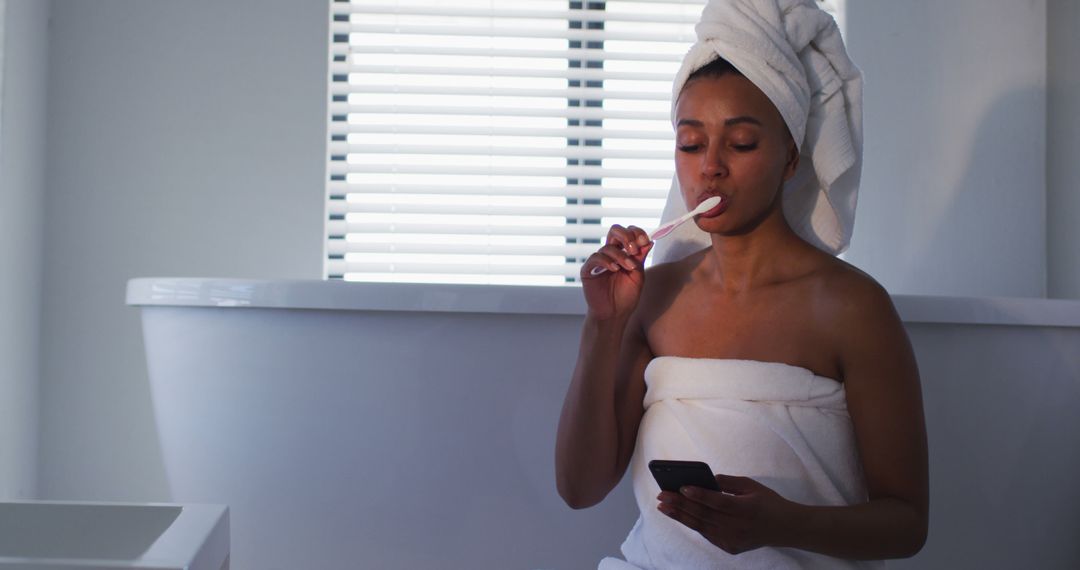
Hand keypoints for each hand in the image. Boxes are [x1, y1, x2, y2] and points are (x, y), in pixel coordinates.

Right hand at [580, 225, 652, 320]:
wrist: (614, 314)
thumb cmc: (626, 296)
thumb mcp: (638, 276)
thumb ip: (640, 259)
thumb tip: (649, 241)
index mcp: (623, 253)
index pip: (628, 233)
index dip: (637, 233)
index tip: (645, 241)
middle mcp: (610, 254)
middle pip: (615, 230)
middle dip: (626, 236)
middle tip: (634, 248)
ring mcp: (599, 261)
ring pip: (608, 247)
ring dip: (621, 255)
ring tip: (629, 268)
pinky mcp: (588, 270)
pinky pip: (595, 258)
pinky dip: (606, 261)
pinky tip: (614, 269)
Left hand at [656, 474, 796, 554]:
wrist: (786, 528)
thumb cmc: (768, 502)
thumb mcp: (752, 486)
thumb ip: (729, 482)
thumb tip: (707, 479)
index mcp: (746, 508)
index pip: (718, 502)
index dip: (700, 495)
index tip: (682, 487)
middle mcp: (738, 527)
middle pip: (705, 515)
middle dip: (681, 505)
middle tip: (662, 496)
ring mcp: (733, 539)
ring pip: (701, 527)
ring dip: (680, 516)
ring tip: (663, 507)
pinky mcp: (730, 547)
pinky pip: (707, 534)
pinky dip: (693, 524)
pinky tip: (680, 516)